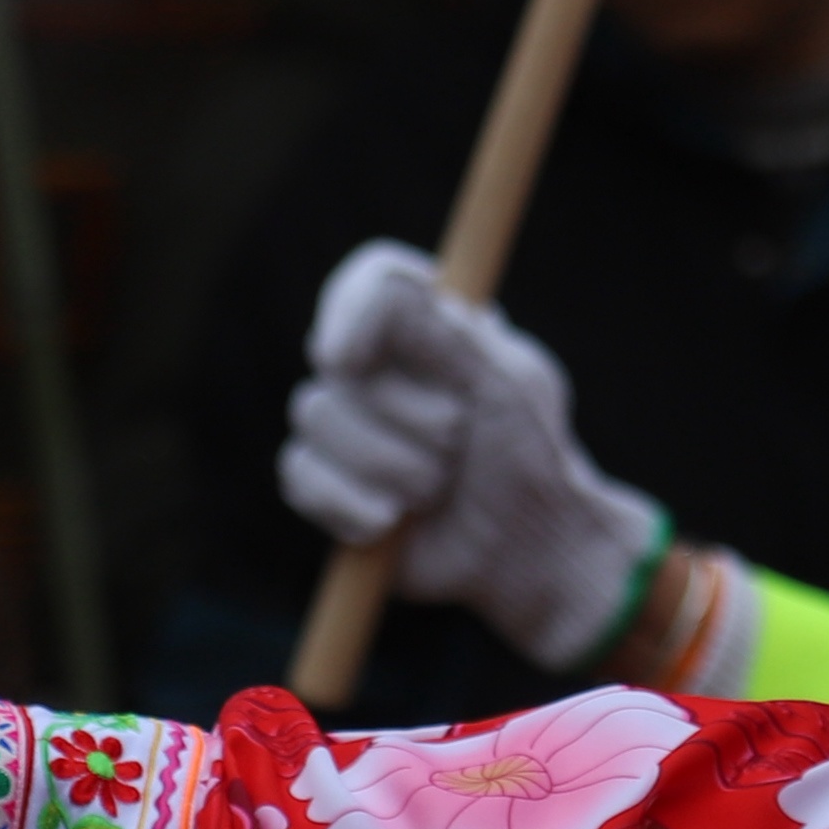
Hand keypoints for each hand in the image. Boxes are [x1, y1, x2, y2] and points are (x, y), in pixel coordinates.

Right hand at [287, 243, 666, 670]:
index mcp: (433, 324)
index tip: (347, 358)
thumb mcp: (511, 383)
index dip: (350, 310)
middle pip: (340, 363)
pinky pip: (299, 476)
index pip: (377, 280)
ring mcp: (349, 421)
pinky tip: (391, 521)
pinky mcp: (327, 478)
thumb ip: (452, 331)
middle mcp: (383, 364)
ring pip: (316, 417)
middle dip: (409, 417)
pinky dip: (350, 504)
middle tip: (461, 441)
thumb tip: (387, 289)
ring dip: (390, 464)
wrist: (525, 547)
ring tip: (438, 486)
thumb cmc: (529, 456)